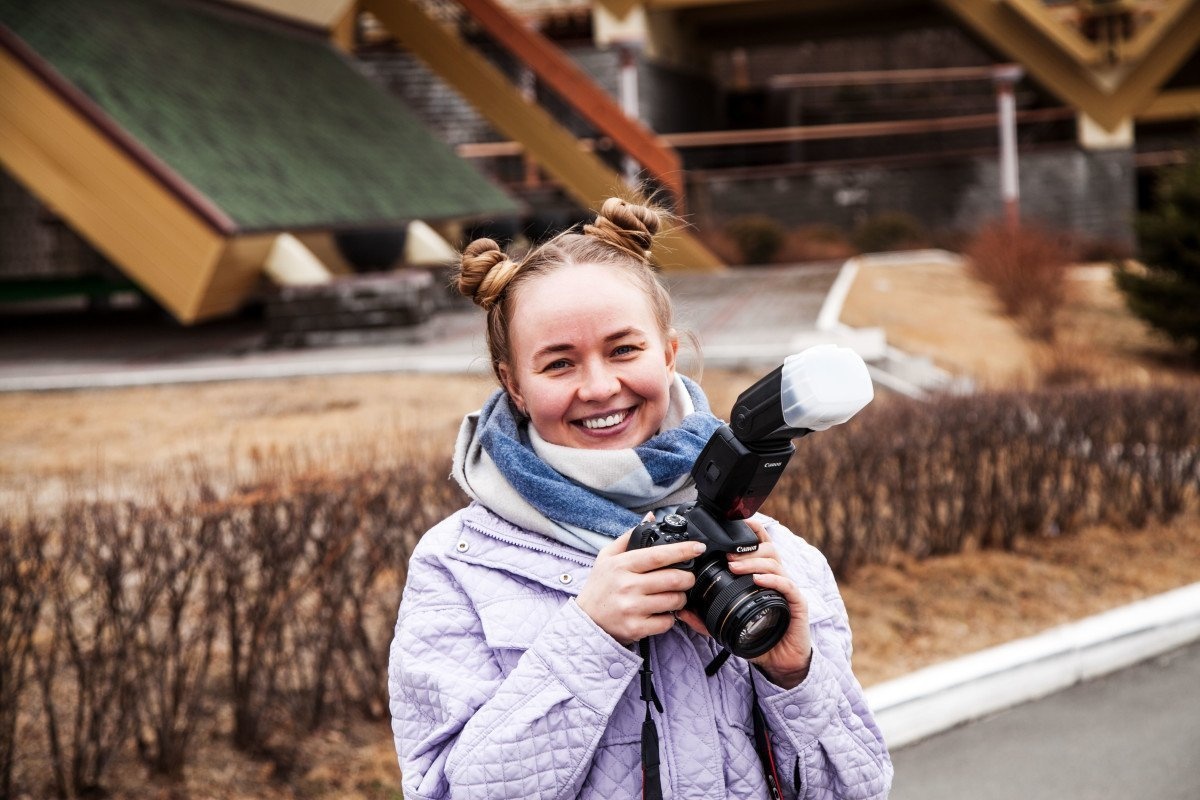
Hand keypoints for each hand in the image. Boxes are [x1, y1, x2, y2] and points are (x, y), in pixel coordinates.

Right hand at [577, 522, 705, 645]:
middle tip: (687, 577)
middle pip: (673, 579)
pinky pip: (667, 622)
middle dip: (688, 577)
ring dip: (680, 598)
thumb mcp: (607, 557)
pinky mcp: (636, 628)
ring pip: (674, 601)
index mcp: (622, 565)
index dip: (683, 550)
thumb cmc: (600, 586)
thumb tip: (650, 518)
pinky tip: (661, 612)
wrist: (586, 620)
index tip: (698, 547)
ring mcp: (632, 608)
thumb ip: (629, 536)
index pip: (659, 555)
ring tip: (674, 595)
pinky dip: (670, 617)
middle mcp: (627, 586)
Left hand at [677, 518, 812, 688]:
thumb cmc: (757, 636)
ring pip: (775, 563)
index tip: (735, 523)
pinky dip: (772, 580)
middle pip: (767, 549)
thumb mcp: (726, 625)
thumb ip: (704, 618)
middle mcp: (776, 578)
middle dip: (746, 549)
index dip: (751, 531)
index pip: (760, 546)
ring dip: (754, 562)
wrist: (780, 660)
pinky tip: (758, 580)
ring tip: (736, 566)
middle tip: (727, 555)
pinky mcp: (797, 603)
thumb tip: (681, 611)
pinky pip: (787, 585)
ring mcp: (787, 589)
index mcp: (762, 576)